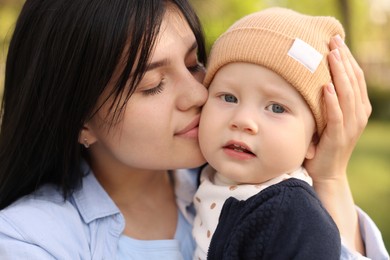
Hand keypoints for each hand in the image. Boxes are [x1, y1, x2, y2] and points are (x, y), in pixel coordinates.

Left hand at [304, 35, 370, 181]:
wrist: (326, 171)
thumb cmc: (323, 141)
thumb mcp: (327, 117)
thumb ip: (327, 99)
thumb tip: (313, 76)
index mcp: (358, 107)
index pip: (355, 77)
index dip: (347, 58)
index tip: (335, 40)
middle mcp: (358, 114)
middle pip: (354, 81)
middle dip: (343, 59)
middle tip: (333, 40)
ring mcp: (350, 126)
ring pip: (348, 95)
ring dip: (339, 74)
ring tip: (331, 56)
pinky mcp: (339, 137)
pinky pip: (337, 116)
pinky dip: (332, 101)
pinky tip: (325, 87)